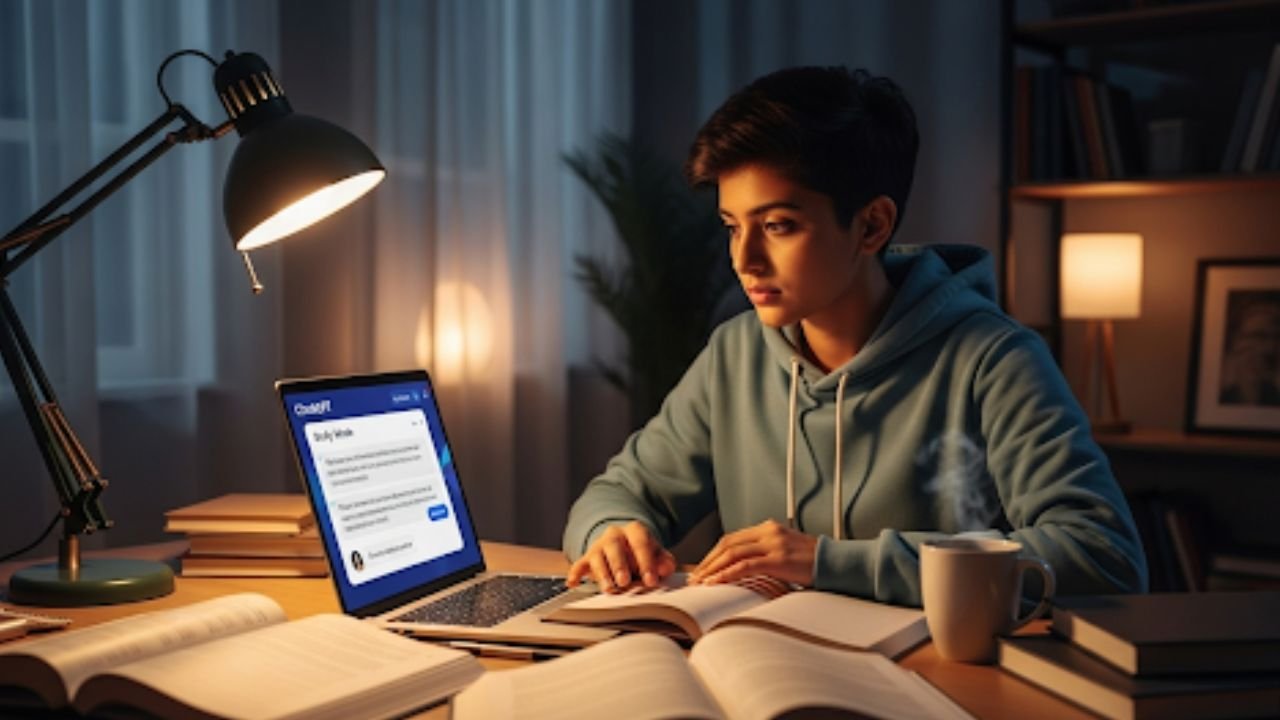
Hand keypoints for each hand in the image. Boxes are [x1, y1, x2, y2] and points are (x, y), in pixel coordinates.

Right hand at [566, 521, 676, 592]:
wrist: (624, 547)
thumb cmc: (642, 553)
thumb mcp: (657, 555)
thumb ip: (664, 562)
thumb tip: (664, 569)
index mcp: (634, 530)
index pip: (640, 542)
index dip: (646, 562)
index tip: (651, 581)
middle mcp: (614, 535)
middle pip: (614, 546)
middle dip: (619, 565)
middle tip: (625, 582)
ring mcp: (599, 546)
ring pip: (597, 556)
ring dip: (602, 573)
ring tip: (609, 589)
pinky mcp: (587, 559)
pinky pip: (579, 565)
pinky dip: (575, 574)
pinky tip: (573, 583)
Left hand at [689, 519, 816, 586]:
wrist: (837, 563)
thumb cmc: (813, 563)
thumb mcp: (786, 551)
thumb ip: (766, 554)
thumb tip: (742, 569)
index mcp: (768, 528)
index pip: (732, 538)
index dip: (713, 554)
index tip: (701, 567)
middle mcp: (768, 531)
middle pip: (728, 543)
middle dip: (708, 561)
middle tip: (695, 577)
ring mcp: (773, 544)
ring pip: (732, 553)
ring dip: (713, 568)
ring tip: (701, 582)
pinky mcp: (778, 559)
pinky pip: (745, 566)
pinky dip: (727, 574)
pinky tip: (716, 583)